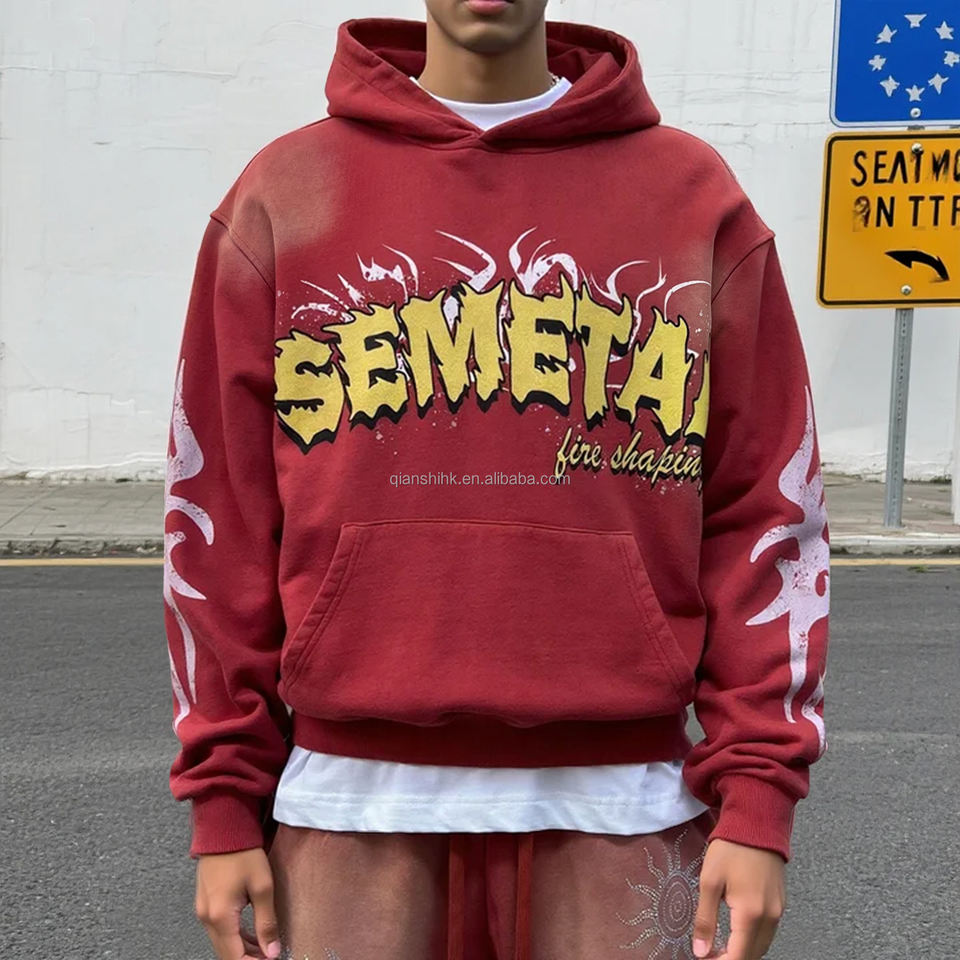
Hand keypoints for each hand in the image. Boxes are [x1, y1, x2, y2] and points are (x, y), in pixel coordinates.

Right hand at [195, 847, 281, 959]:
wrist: (223, 829)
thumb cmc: (243, 852)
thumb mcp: (263, 886)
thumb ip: (266, 922)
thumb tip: (271, 951)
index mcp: (220, 917)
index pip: (234, 957)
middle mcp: (207, 918)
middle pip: (226, 953)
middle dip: (248, 959)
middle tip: (270, 955)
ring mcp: (203, 911)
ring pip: (222, 943)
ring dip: (242, 949)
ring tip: (265, 947)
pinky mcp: (205, 903)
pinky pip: (218, 929)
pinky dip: (234, 936)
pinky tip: (251, 934)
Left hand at [692, 838, 784, 959]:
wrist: (756, 823)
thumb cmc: (730, 849)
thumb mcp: (709, 882)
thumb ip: (705, 920)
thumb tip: (700, 952)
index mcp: (751, 914)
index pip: (739, 956)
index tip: (704, 959)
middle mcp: (770, 917)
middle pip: (753, 954)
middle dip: (732, 958)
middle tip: (709, 952)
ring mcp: (778, 910)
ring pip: (762, 945)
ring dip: (743, 950)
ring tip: (720, 946)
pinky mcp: (780, 903)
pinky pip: (768, 931)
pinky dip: (753, 939)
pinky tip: (737, 931)